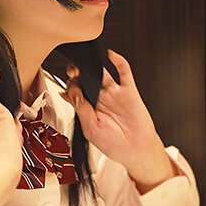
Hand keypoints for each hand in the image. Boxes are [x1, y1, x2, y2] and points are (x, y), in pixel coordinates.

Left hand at [61, 50, 175, 192]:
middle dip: (76, 73)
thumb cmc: (114, 144)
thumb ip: (82, 110)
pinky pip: (124, 72)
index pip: (75, 91)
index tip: (69, 90)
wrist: (136, 150)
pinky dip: (119, 62)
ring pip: (101, 73)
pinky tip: (111, 55)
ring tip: (83, 65)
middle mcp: (100, 98)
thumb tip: (71, 93)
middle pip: (86, 79)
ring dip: (92, 67)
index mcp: (89, 108)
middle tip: (72, 72)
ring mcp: (114, 93)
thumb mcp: (91, 130)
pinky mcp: (129, 91)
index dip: (70, 87)